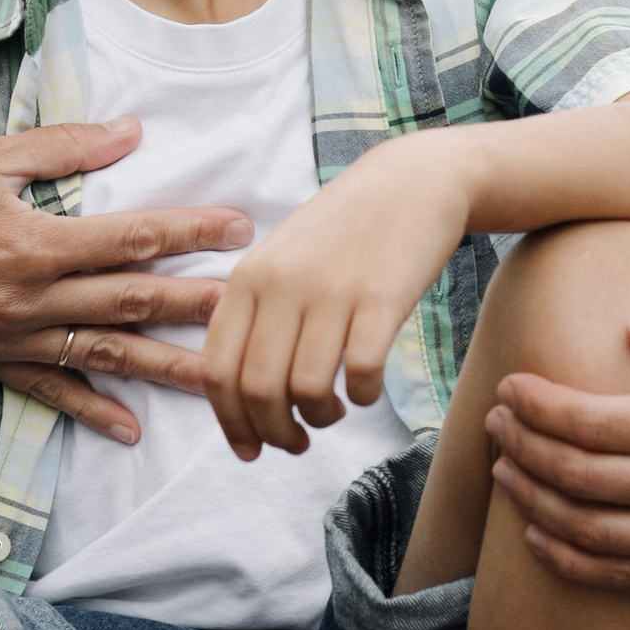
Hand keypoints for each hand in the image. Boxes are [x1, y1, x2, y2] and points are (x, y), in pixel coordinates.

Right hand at [0, 120, 252, 445]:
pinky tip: (130, 427)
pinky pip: (46, 389)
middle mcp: (24, 298)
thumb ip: (64, 148)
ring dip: (164, 366)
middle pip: (130, 302)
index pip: (130, 239)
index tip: (241, 227)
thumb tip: (132, 133)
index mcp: (31, 241)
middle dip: (198, 302)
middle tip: (257, 304)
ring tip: (222, 378)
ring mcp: (4, 336)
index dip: (190, 232)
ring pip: (101, 354)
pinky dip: (89, 409)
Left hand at [200, 141, 470, 461]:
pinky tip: (366, 388)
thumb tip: (240, 397)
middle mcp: (282, 284)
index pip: (217, 372)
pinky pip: (360, 373)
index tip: (251, 449)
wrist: (412, 180)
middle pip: (258, 390)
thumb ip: (257, 316)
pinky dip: (361, 396)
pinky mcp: (382, 298)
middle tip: (296, 442)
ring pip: (306, 389)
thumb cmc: (344, 231)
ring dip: (319, 418)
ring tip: (331, 410)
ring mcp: (332, 289)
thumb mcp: (282, 261)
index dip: (230, 424)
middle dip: (275, 433)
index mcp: (248, 279)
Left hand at [483, 283, 629, 596]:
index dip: (540, 408)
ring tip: (502, 470)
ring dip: (533, 502)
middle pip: (584, 478)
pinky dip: (569, 559)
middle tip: (494, 423)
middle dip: (523, 449)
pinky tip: (536, 532)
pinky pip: (623, 577)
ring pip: (593, 532)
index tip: (510, 388)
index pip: (599, 423)